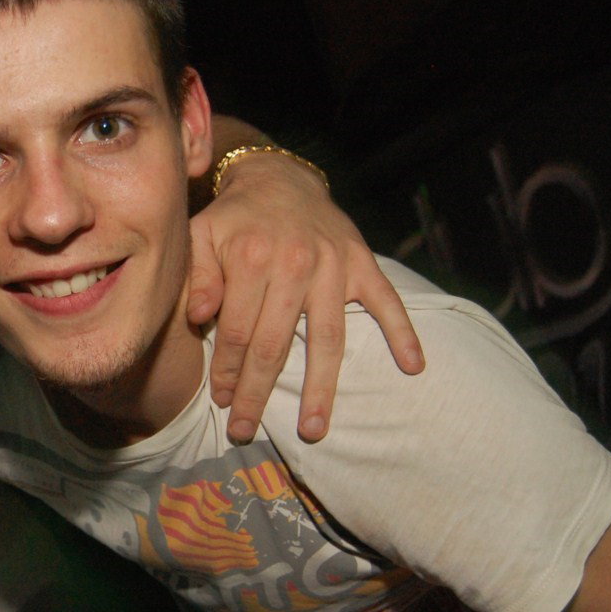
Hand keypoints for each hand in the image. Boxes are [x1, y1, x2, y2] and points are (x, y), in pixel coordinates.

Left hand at [187, 152, 423, 443]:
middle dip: (259, 393)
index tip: (222, 402)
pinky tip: (412, 366)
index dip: (229, 370)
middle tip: (246, 432)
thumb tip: (198, 317)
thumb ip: (197, 277)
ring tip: (313, 430)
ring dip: (321, 388)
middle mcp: (295, 262)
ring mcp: (334, 265)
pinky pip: (387, 301)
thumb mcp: (200, 236)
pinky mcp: (363, 263)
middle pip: (277, 344)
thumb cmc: (232, 219)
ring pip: (327, 338)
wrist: (279, 179)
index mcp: (251, 257)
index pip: (239, 330)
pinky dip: (403, 332)